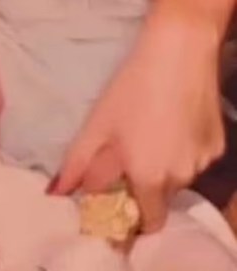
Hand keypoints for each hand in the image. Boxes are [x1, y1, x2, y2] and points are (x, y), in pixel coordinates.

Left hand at [52, 17, 223, 231]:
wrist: (179, 50)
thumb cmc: (132, 86)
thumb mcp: (98, 123)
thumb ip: (77, 163)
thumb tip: (55, 193)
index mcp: (150, 179)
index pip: (148, 222)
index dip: (133, 213)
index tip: (119, 194)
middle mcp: (181, 178)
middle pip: (161, 197)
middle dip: (145, 183)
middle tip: (130, 151)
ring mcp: (203, 161)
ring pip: (179, 176)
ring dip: (164, 164)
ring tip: (150, 127)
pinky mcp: (217, 142)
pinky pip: (196, 157)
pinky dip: (183, 148)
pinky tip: (172, 118)